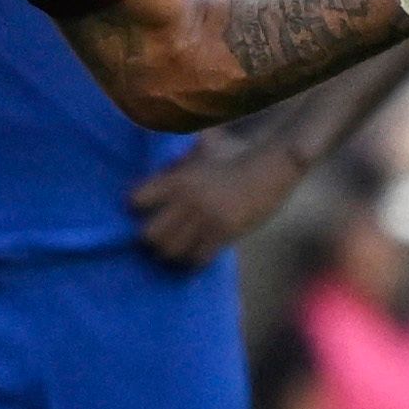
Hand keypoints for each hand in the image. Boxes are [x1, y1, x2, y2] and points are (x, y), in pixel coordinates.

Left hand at [127, 137, 303, 266]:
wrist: (272, 166)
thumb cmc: (236, 154)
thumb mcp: (202, 148)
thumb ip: (179, 159)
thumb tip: (158, 154)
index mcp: (178, 178)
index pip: (136, 200)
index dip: (137, 207)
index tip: (142, 211)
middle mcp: (187, 200)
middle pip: (149, 234)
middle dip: (152, 237)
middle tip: (159, 237)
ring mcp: (206, 219)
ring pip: (171, 251)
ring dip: (171, 252)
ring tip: (176, 248)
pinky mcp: (224, 234)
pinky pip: (197, 259)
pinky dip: (194, 260)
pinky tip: (197, 254)